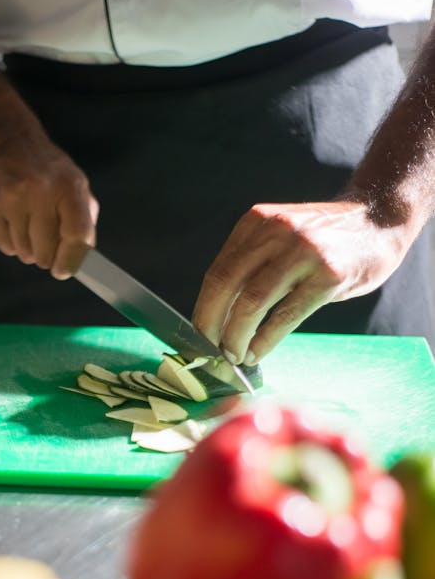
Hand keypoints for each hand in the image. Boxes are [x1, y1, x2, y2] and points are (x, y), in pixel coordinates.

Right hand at [0, 129, 98, 278]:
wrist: (8, 143)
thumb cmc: (50, 174)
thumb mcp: (76, 187)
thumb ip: (84, 224)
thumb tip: (82, 263)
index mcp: (68, 185)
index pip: (76, 235)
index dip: (71, 260)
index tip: (63, 271)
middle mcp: (39, 189)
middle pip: (46, 251)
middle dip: (47, 255)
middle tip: (45, 241)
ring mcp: (10, 196)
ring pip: (24, 252)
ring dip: (29, 247)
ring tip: (28, 222)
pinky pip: (5, 246)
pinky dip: (11, 242)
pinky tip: (13, 219)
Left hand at [192, 200, 407, 364]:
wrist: (379, 222)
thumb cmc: (324, 241)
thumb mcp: (281, 237)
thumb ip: (252, 264)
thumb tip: (217, 315)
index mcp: (257, 222)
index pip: (217, 272)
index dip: (203, 310)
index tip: (198, 337)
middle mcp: (276, 231)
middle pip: (226, 285)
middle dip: (212, 326)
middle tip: (211, 352)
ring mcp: (303, 251)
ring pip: (252, 302)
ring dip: (237, 337)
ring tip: (235, 356)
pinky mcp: (328, 275)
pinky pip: (285, 315)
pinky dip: (265, 339)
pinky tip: (258, 352)